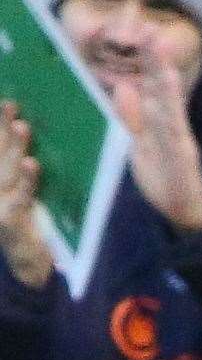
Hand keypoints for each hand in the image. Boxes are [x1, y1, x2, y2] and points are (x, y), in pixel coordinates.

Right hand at [0, 101, 53, 288]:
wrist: (34, 263)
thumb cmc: (39, 220)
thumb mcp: (37, 187)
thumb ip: (32, 160)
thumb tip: (39, 127)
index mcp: (1, 173)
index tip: (5, 97)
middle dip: (1, 125)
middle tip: (11, 102)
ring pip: (7, 169)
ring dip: (13, 146)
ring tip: (22, 125)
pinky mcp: (10, 220)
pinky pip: (21, 196)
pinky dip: (27, 180)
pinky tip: (33, 163)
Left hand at [112, 39, 201, 232]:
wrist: (184, 209)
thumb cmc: (164, 177)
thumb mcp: (142, 142)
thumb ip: (133, 117)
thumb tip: (123, 87)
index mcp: (160, 122)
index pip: (152, 86)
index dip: (147, 61)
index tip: (143, 33)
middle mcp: (171, 125)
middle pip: (162, 88)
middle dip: (156, 60)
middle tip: (150, 31)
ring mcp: (178, 139)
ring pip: (169, 104)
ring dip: (164, 77)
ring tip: (160, 52)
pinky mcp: (182, 155)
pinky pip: (175, 131)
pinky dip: (172, 111)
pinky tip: (169, 94)